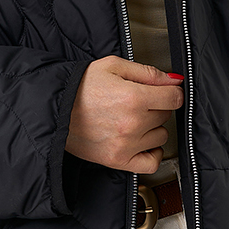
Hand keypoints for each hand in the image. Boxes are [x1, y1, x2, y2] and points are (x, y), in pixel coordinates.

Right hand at [65, 56, 183, 173]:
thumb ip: (147, 73)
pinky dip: (153, 153)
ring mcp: (126, 145)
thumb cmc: (80, 87)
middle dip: (156, 105)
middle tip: (137, 101)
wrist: (55, 108)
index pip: (174, 98)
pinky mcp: (118, 160)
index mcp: (133, 97)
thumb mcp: (112, 66)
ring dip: (152, 127)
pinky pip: (152, 162)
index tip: (166, 91)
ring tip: (133, 119)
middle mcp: (132, 123)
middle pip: (166, 115)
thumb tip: (173, 81)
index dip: (171, 91)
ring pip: (161, 136)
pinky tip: (144, 142)